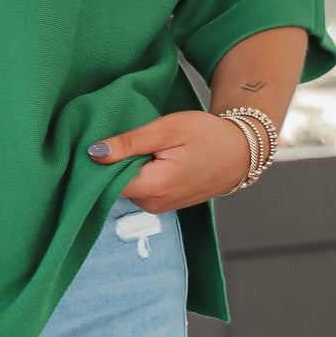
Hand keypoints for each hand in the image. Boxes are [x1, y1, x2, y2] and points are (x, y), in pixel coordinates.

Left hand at [87, 111, 252, 211]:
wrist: (242, 152)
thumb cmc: (209, 135)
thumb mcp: (168, 129)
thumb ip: (129, 143)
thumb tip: (93, 152)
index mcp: (155, 186)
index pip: (106, 182)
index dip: (97, 163)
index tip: (95, 142)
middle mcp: (153, 204)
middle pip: (114, 185)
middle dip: (112, 163)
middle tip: (122, 137)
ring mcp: (158, 207)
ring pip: (125, 187)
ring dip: (126, 167)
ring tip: (141, 146)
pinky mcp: (162, 204)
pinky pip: (138, 189)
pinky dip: (138, 173)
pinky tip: (148, 157)